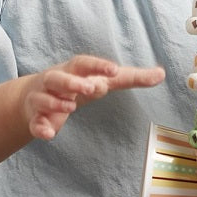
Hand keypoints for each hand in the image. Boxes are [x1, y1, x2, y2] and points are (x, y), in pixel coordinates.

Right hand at [20, 55, 164, 140]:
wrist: (36, 96)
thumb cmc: (78, 83)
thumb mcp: (104, 79)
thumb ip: (132, 77)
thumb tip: (162, 74)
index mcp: (74, 69)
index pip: (84, 62)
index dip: (98, 65)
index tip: (114, 69)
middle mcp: (55, 81)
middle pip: (58, 77)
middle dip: (73, 81)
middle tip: (92, 88)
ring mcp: (42, 98)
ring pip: (43, 97)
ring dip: (56, 102)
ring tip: (71, 107)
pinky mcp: (35, 118)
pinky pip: (34, 123)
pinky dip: (40, 128)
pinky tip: (49, 134)